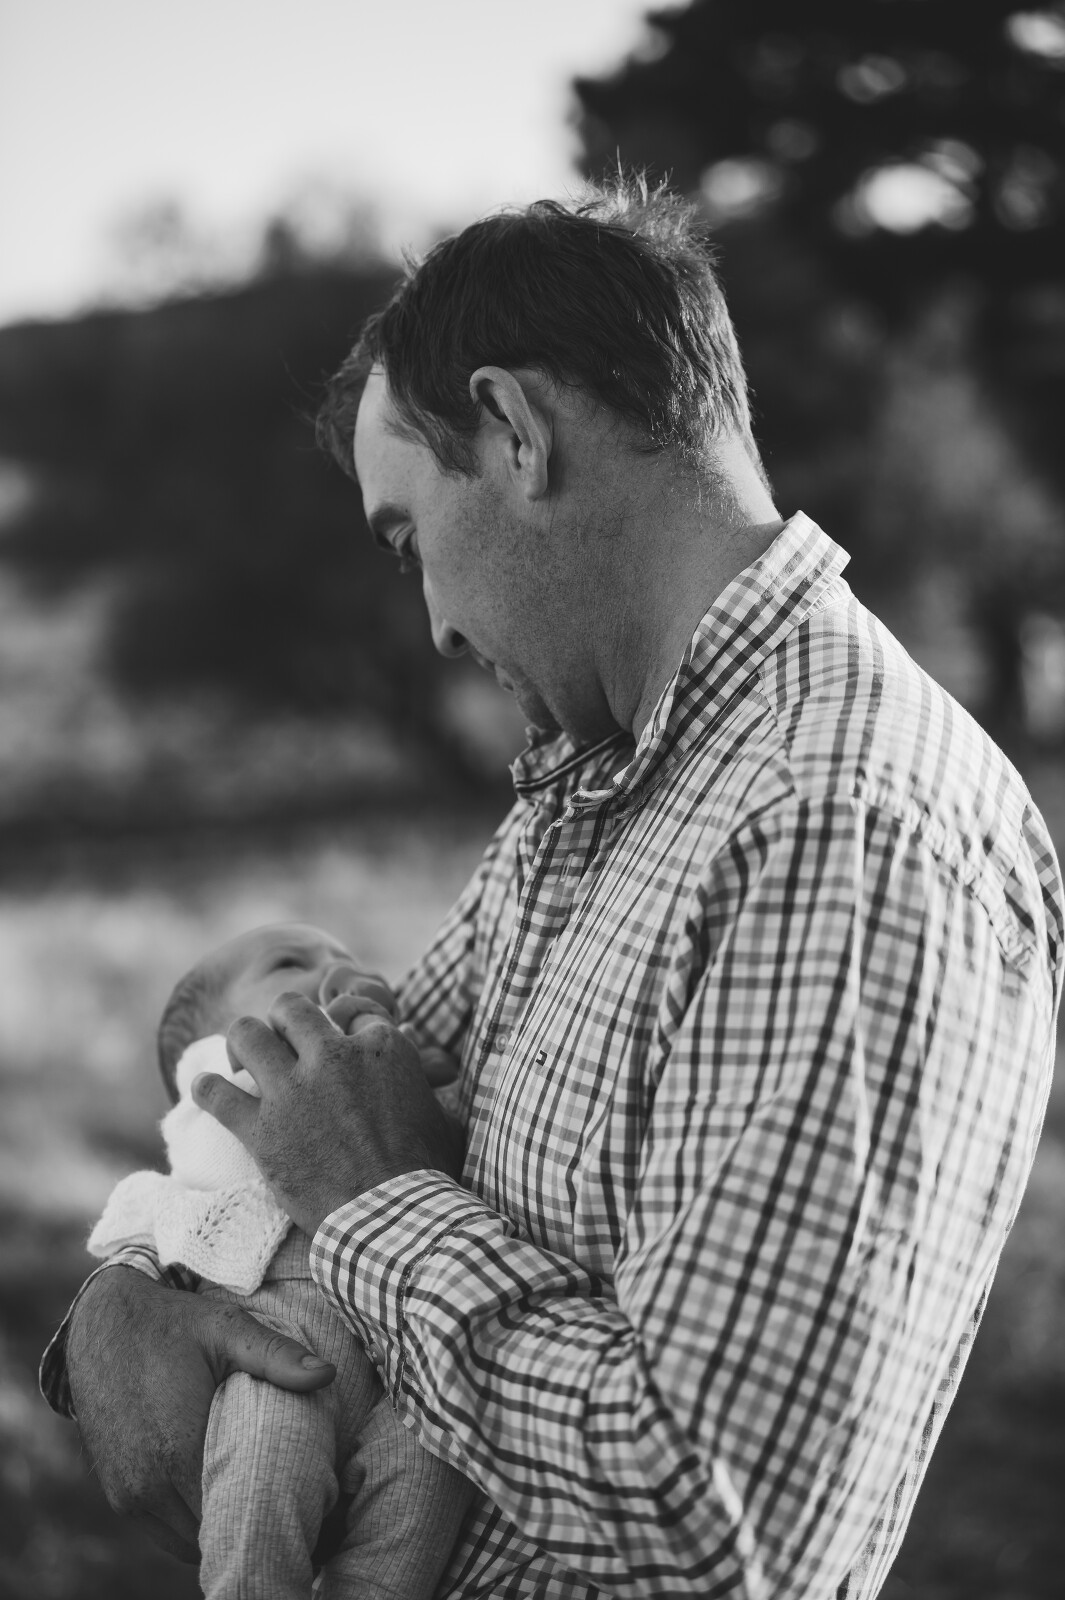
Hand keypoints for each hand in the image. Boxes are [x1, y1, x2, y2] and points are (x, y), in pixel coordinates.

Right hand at [66, 1265, 335, 1560]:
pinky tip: (219, 1491)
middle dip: (248, 1522)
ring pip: (186, 1541)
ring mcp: (128, 1494)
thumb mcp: (227, 1329)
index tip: (305, 1498)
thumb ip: (277, 1356)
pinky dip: (191, 1521)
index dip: (272, 1509)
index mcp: (177, 1451)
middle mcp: (147, 1485)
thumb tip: (328, 1373)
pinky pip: (163, 1530)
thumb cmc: (171, 1324)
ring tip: (255, 1496)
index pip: (234, 1514)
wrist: (102, 1324)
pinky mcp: (118, 1494)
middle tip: (289, 1500)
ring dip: (216, 1525)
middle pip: (212, 1534)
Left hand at [193, 993, 464, 1235]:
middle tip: (281, 1040)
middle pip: (291, 1009)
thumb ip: (427, 1084)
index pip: (351, 1009)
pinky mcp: (260, 1129)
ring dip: (242, 1043)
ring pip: (247, 1034)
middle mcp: (333, 1057)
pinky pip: (216, 1093)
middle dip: (283, 1019)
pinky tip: (207, 1091)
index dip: (342, 1024)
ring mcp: (292, 1091)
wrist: (394, 1220)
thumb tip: (438, 1075)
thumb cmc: (426, 1173)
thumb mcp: (440, 1114)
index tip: (338, 1040)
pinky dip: (207, 1090)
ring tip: (243, 1059)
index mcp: (381, 1047)